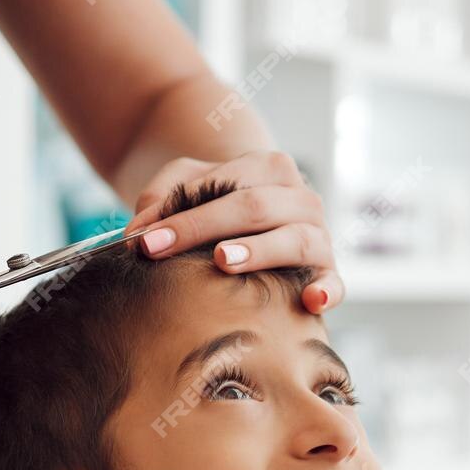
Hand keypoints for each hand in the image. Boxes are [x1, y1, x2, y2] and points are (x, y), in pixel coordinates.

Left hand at [121, 150, 342, 314]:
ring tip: (222, 261)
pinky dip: (327, 290)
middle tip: (159, 252)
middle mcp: (301, 199)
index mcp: (271, 169)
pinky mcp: (328, 273)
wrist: (261, 225)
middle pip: (255, 208)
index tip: (141, 240)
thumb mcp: (188, 188)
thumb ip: (161, 199)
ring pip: (295, 239)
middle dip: (202, 229)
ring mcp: (319, 235)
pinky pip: (334, 282)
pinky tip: (310, 301)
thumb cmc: (219, 206)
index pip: (226, 186)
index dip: (183, 214)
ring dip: (259, 251)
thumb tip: (135, 233)